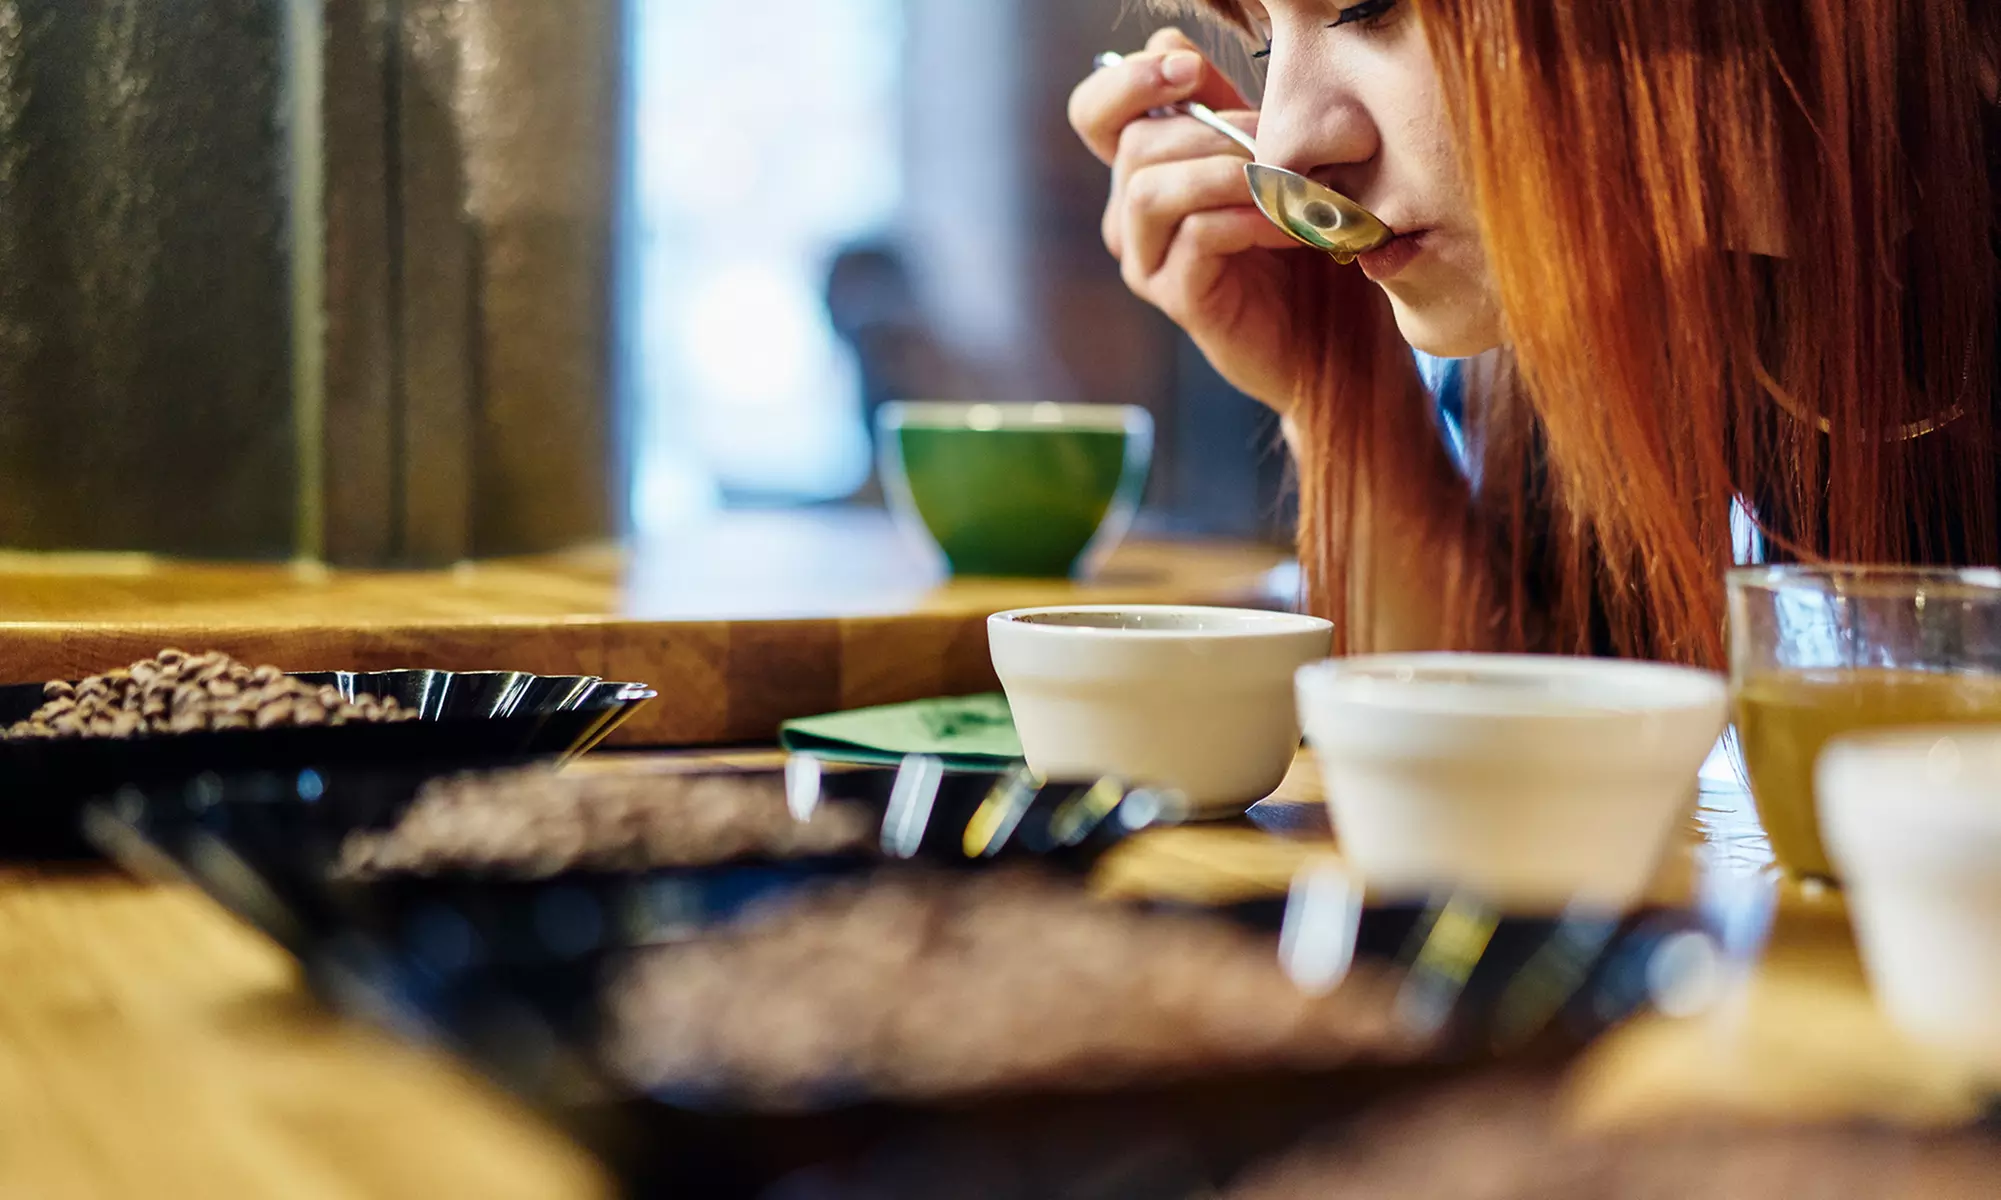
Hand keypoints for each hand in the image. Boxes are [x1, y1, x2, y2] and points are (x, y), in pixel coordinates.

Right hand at [1069, 28, 1378, 409]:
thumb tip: (1171, 44)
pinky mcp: (1180, 299)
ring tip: (1287, 184)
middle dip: (1212, 129)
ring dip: (1227, 172)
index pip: (1096, 113)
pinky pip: (1196, 238)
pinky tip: (1294, 226)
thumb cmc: (1307, 242)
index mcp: (1145, 171)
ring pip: (1151, 190)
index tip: (1189, 70)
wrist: (1338, 340)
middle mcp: (1131, 217)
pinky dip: (1251, 220)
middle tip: (1277, 140)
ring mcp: (1149, 261)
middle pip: (1134, 144)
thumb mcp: (1270, 157)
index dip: (1128, 82)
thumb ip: (1225, 108)